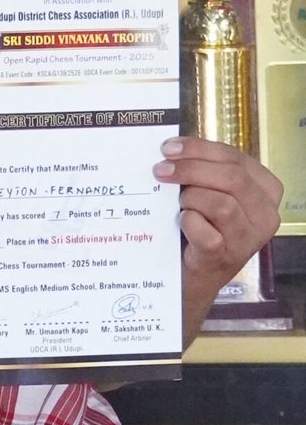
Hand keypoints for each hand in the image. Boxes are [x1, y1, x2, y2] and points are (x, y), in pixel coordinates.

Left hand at [154, 136, 282, 338]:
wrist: (192, 276)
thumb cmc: (200, 227)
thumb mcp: (209, 193)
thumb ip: (203, 171)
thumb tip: (171, 150)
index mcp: (265, 191)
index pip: (235, 158)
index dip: (200, 149)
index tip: (168, 148)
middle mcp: (265, 215)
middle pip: (232, 177)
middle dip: (191, 168)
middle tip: (160, 170)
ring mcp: (248, 239)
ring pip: (222, 204)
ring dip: (191, 198)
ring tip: (177, 204)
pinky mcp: (227, 258)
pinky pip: (206, 233)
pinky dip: (188, 223)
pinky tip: (180, 223)